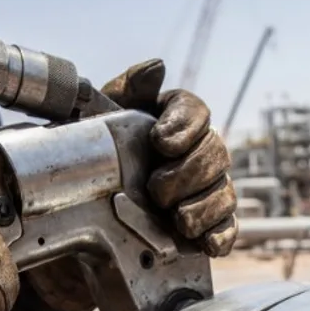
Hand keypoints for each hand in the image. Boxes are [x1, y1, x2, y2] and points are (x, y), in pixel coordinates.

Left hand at [101, 60, 237, 256]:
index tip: (160, 141)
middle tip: (157, 190)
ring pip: (224, 192)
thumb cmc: (95, 155)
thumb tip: (156, 67)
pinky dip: (221, 235)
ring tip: (178, 220)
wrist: (83, 210)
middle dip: (189, 173)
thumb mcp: (99, 119)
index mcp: (174, 120)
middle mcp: (198, 151)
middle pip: (215, 152)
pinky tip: (208, 243)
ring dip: (203, 206)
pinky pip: (227, 228)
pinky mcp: (208, 224)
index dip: (184, 125)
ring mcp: (206, 189)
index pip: (195, 111)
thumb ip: (126, 90)